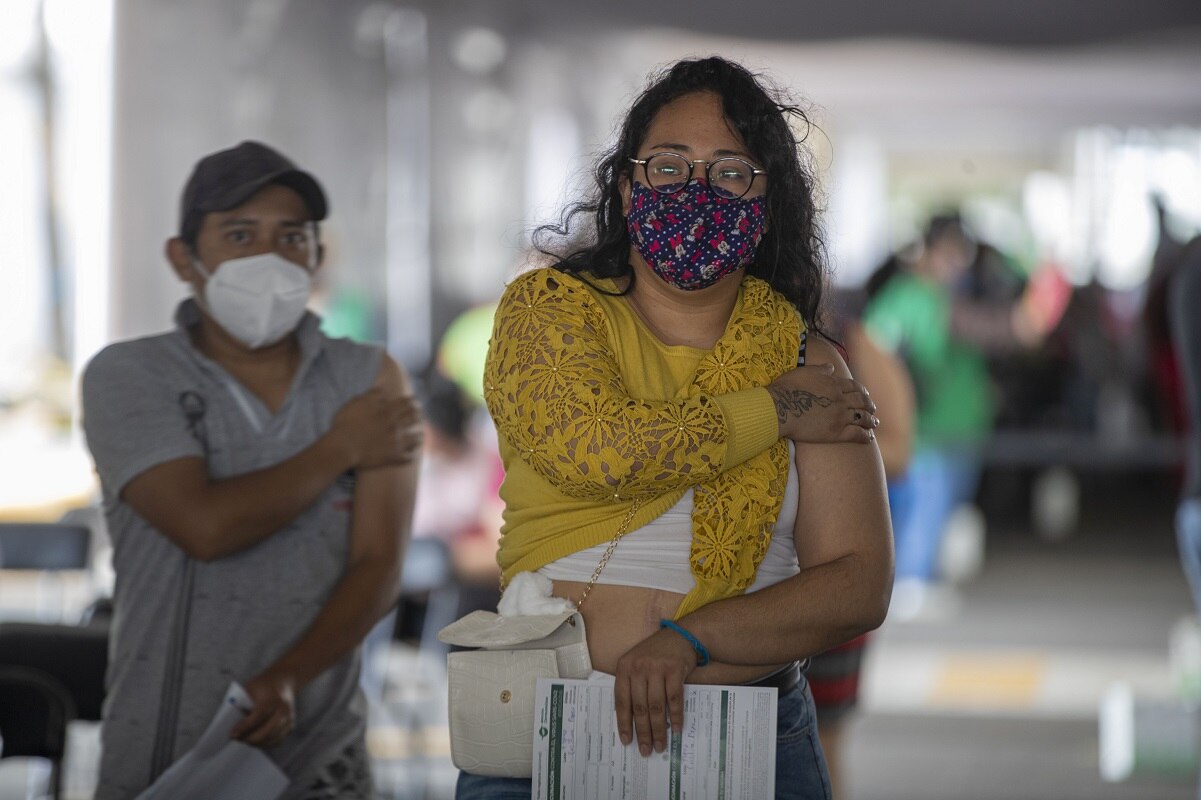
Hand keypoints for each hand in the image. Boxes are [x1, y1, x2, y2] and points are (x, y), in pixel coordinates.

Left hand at [231, 668, 296, 747]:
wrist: (284, 680)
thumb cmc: (263, 684)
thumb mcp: (250, 688)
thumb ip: (242, 704)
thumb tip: (232, 724)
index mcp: (273, 698)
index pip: (258, 717)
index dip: (244, 727)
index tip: (232, 734)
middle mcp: (283, 709)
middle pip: (267, 731)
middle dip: (250, 739)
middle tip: (237, 739)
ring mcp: (289, 718)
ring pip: (272, 738)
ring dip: (257, 743)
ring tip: (245, 741)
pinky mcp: (291, 725)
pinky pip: (277, 740)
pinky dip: (266, 743)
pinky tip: (256, 741)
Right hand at [330, 388, 422, 467]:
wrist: (342, 447)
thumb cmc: (345, 424)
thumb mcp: (356, 403)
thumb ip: (372, 395)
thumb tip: (383, 391)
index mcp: (387, 411)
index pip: (406, 403)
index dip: (413, 401)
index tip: (415, 400)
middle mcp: (395, 425)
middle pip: (413, 418)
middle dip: (418, 415)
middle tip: (420, 414)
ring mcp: (396, 442)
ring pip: (415, 437)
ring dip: (419, 434)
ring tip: (421, 434)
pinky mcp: (393, 457)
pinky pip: (409, 456)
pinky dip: (413, 454)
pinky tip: (414, 453)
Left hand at [613, 627, 697, 756]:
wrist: (682, 636)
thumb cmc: (657, 653)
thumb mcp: (637, 663)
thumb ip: (632, 685)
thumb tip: (632, 720)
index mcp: (624, 667)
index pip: (621, 700)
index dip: (624, 723)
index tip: (627, 741)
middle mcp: (638, 667)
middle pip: (639, 707)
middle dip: (643, 732)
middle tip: (646, 750)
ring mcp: (657, 668)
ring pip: (656, 706)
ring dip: (659, 729)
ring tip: (660, 745)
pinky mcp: (674, 670)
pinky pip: (674, 699)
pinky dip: (675, 716)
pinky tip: (676, 729)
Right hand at [767, 363, 877, 443]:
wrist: (779, 408)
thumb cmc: (786, 388)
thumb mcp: (804, 372)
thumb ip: (820, 369)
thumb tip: (832, 367)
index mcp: (834, 384)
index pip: (854, 387)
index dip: (862, 391)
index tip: (865, 394)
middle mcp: (840, 399)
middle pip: (862, 402)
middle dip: (869, 405)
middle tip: (873, 409)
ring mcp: (840, 416)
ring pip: (862, 418)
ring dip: (871, 420)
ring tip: (874, 423)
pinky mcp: (836, 433)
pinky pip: (856, 434)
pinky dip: (865, 436)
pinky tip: (869, 438)